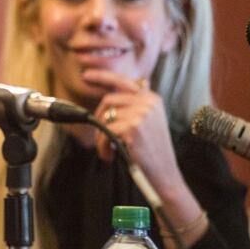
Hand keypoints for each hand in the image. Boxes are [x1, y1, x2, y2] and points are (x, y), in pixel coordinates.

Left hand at [82, 69, 182, 191]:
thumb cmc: (151, 150)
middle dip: (100, 117)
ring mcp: (141, 114)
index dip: (102, 76)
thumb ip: (135, 104)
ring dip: (101, 136)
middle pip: (109, 99)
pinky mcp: (133, 127)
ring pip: (105, 117)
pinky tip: (109, 155)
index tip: (85, 76)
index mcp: (151, 98)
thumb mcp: (149, 121)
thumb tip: (119, 90)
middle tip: (101, 135)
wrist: (164, 173)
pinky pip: (105, 132)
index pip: (122, 81)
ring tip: (107, 149)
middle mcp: (148, 102)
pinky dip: (102, 146)